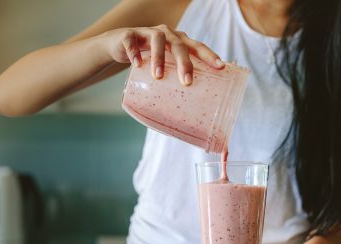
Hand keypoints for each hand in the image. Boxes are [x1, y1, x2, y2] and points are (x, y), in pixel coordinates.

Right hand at [100, 25, 223, 84]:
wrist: (120, 44)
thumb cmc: (149, 59)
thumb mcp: (165, 66)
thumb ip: (175, 80)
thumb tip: (186, 114)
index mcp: (179, 41)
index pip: (197, 46)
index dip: (209, 55)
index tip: (220, 67)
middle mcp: (167, 34)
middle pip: (179, 45)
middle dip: (184, 63)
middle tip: (187, 81)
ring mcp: (148, 32)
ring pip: (157, 40)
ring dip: (159, 58)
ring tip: (158, 76)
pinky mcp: (129, 35)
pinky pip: (132, 41)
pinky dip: (135, 52)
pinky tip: (137, 64)